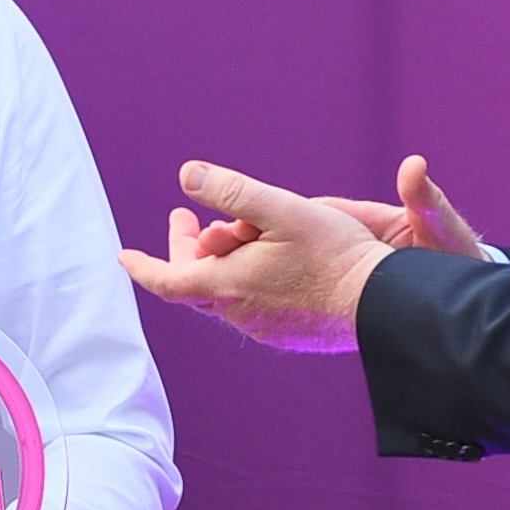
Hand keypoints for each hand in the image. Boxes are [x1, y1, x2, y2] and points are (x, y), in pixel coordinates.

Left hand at [124, 152, 482, 351]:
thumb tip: (186, 174)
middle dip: (187, 249)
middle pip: (195, 283)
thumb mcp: (281, 209)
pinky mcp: (288, 335)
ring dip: (221, 263)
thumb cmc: (335, 254)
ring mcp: (265, 329)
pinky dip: (246, 281)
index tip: (125, 256)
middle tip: (189, 218)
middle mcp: (240, 314)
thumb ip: (231, 191)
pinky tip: (268, 263)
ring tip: (234, 232)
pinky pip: (253, 307)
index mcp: (228, 285)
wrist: (384, 304)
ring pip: (226, 295)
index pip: (167, 281)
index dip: (143, 266)